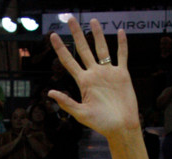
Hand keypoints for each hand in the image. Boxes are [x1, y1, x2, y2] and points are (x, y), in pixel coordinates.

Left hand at [48, 19, 138, 139]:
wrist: (121, 127)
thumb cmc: (101, 123)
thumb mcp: (81, 114)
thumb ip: (66, 102)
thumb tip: (50, 93)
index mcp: (83, 82)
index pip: (69, 62)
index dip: (60, 49)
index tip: (52, 36)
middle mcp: (94, 74)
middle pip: (83, 50)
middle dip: (77, 34)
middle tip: (70, 19)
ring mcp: (108, 73)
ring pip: (102, 48)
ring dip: (97, 35)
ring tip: (93, 21)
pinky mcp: (122, 74)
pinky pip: (121, 55)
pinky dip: (121, 44)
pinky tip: (120, 32)